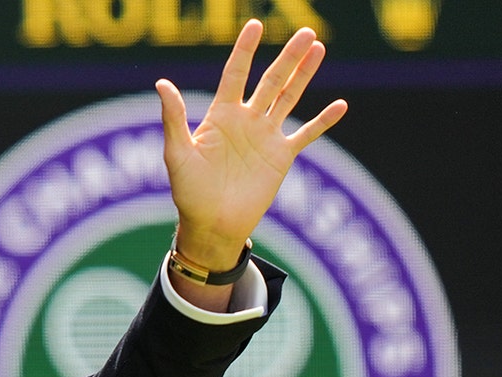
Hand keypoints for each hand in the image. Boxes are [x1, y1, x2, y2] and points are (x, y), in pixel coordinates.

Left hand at [157, 19, 347, 272]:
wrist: (211, 225)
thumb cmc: (188, 192)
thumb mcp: (177, 153)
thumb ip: (173, 118)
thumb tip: (161, 83)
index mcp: (220, 115)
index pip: (235, 73)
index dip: (245, 50)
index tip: (255, 25)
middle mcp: (246, 120)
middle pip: (270, 80)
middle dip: (288, 57)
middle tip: (306, 32)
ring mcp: (265, 137)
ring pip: (289, 98)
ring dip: (304, 75)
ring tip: (319, 49)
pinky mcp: (281, 157)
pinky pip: (306, 135)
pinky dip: (323, 121)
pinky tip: (340, 105)